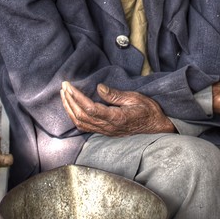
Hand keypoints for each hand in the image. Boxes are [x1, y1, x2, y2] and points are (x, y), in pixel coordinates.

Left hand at [60, 81, 174, 136]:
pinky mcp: (105, 132)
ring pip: (80, 123)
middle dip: (69, 101)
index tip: (69, 86)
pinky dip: (74, 117)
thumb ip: (115, 95)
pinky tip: (71, 108)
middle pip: (81, 116)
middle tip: (64, 86)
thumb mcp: (134, 98)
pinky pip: (85, 127)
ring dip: (69, 109)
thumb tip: (99, 88)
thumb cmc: (148, 110)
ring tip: (64, 95)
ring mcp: (105, 131)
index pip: (90, 108)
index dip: (77, 97)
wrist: (156, 126)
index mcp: (116, 118)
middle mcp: (108, 127)